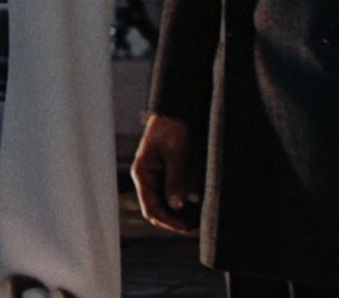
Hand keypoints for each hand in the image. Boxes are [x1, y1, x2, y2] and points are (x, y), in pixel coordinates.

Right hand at [131, 114, 201, 232]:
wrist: (174, 112)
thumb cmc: (171, 129)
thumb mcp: (175, 155)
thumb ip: (175, 180)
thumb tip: (176, 206)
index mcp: (142, 173)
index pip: (150, 207)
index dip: (167, 221)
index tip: (185, 227)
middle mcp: (145, 178)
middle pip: (156, 208)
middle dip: (173, 220)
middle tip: (193, 227)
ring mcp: (154, 176)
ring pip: (163, 203)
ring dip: (178, 213)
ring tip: (196, 220)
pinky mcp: (164, 174)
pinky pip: (169, 193)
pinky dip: (181, 202)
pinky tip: (194, 206)